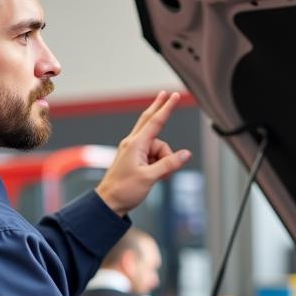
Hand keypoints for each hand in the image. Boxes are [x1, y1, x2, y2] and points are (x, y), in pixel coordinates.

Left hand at [96, 91, 190, 214]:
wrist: (109, 202)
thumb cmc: (125, 190)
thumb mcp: (150, 178)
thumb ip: (169, 165)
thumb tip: (186, 154)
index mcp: (136, 145)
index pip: (155, 122)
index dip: (166, 108)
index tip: (173, 96)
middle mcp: (133, 143)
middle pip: (150, 121)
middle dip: (160, 108)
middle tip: (167, 94)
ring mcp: (133, 150)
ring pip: (157, 147)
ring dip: (164, 160)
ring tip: (161, 177)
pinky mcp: (134, 158)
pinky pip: (152, 155)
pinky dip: (159, 163)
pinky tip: (157, 176)